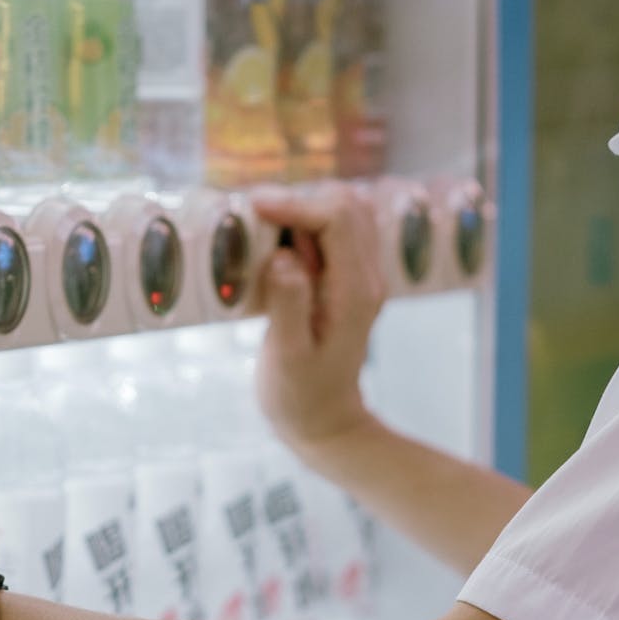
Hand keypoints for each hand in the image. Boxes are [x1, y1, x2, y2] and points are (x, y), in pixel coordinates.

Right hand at [251, 186, 385, 458]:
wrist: (323, 419)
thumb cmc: (301, 394)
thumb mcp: (288, 356)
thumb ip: (288, 305)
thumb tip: (284, 257)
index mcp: (355, 290)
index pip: (337, 218)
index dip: (294, 204)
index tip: (252, 208)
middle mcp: (366, 276)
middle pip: (345, 203)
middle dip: (297, 200)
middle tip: (252, 221)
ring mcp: (359, 274)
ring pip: (343, 211)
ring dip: (301, 209)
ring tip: (260, 231)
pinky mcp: (345, 277)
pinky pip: (332, 231)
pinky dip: (303, 224)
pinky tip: (273, 244)